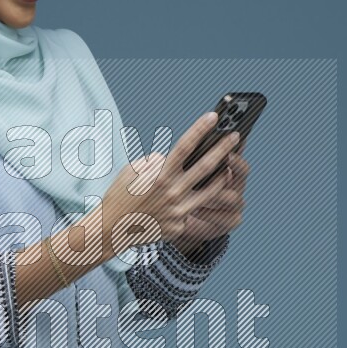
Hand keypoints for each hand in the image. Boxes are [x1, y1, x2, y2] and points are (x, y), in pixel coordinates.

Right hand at [101, 111, 246, 253]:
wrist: (111, 230)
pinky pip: (192, 211)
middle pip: (205, 166)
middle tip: (235, 137)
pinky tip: (194, 197)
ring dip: (222, 177)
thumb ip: (154, 161)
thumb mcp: (131, 171)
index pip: (185, 146)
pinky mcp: (179, 227)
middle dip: (223, 149)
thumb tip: (169, 158)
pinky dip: (194, 201)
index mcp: (159, 175)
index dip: (200, 130)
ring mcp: (178, 212)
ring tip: (228, 167)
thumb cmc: (120, 196)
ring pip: (210, 191)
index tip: (214, 117)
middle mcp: (171, 192)